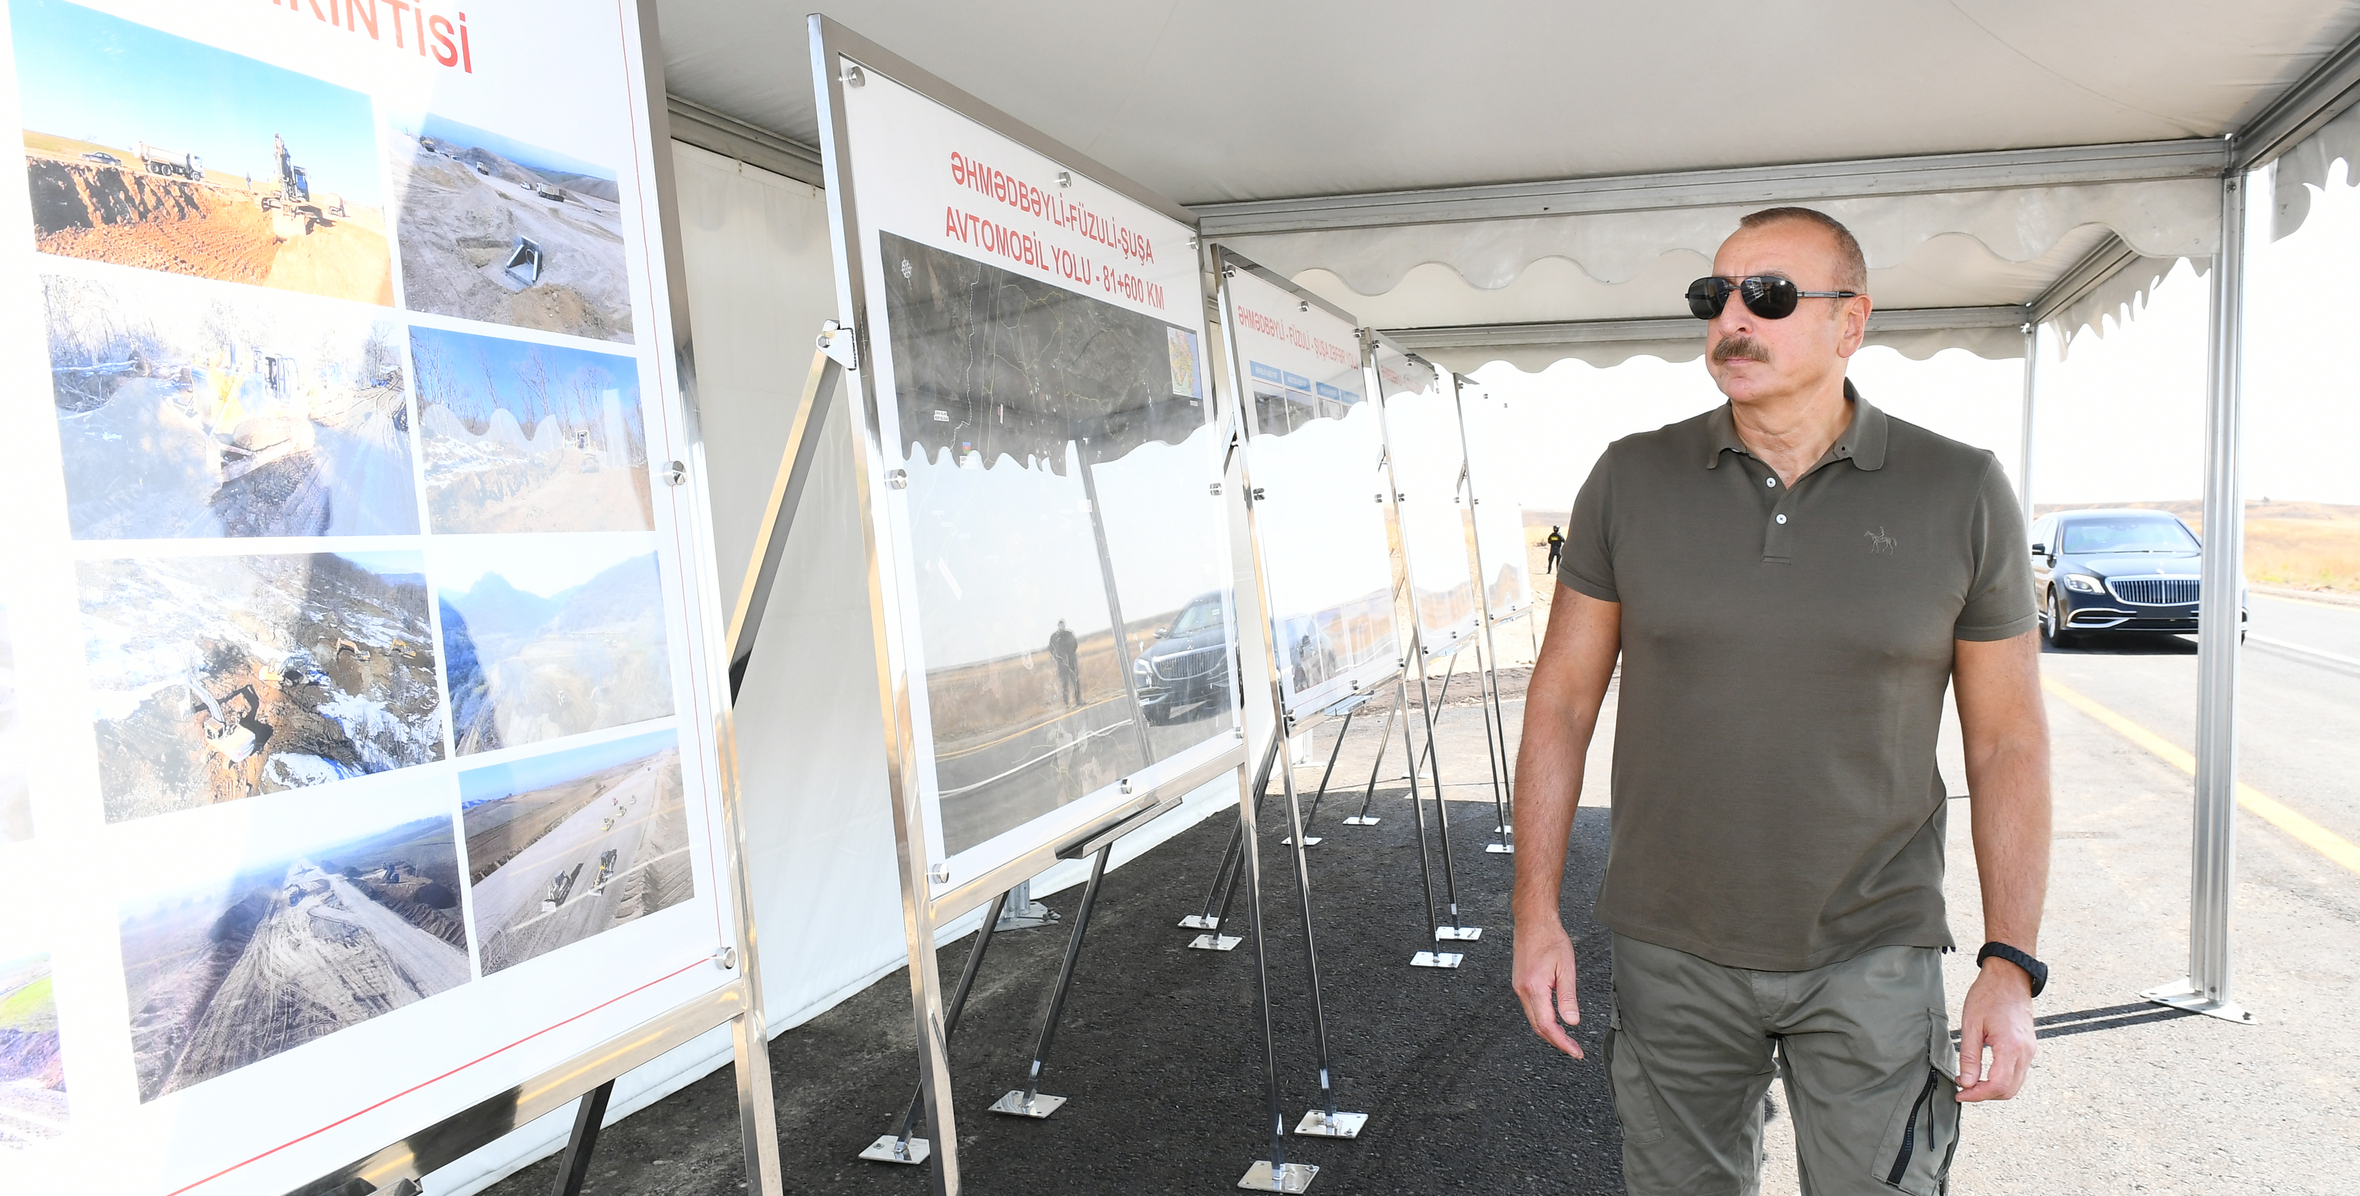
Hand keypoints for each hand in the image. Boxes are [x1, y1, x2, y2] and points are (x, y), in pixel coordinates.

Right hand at [1512, 922, 1583, 1057]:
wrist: (1533, 923)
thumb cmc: (1550, 939)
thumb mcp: (1566, 968)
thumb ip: (1568, 998)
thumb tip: (1572, 1022)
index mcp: (1535, 988)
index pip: (1548, 1026)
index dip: (1562, 1042)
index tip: (1575, 1051)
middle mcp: (1523, 991)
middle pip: (1538, 1027)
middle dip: (1557, 1042)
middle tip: (1574, 1049)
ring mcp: (1519, 988)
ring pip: (1533, 1020)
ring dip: (1549, 1032)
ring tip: (1567, 1038)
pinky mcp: (1520, 984)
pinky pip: (1531, 1009)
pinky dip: (1543, 1020)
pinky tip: (1554, 1020)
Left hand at [1955, 959, 2036, 1100]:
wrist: (2009, 977)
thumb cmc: (1989, 995)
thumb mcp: (1971, 1025)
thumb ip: (1969, 1057)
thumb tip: (1967, 1083)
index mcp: (2011, 1047)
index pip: (1998, 1085)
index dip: (1978, 1095)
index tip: (1960, 1094)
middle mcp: (2025, 1052)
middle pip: (2009, 1090)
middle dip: (1985, 1095)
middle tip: (1963, 1089)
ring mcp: (2030, 1050)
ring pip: (2015, 1084)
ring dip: (1994, 1089)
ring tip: (1971, 1081)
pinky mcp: (2029, 1047)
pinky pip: (2018, 1073)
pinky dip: (2002, 1079)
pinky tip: (1985, 1073)